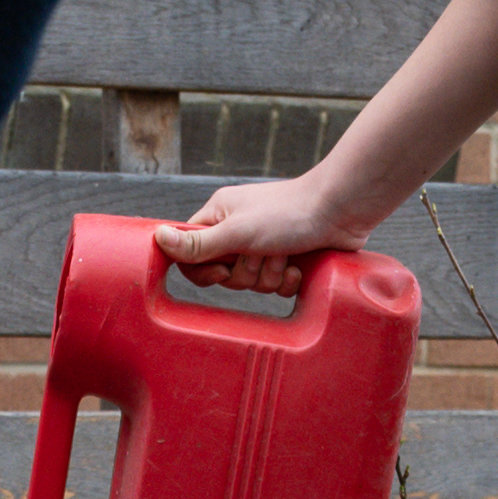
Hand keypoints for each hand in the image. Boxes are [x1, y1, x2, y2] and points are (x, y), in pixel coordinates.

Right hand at [157, 177, 368, 294]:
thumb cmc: (288, 213)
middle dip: (247, 271)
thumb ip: (198, 243)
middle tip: (263, 252)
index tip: (222, 271)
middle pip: (225, 275)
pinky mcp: (287, 260)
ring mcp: (264, 246)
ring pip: (252, 284)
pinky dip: (288, 280)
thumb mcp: (237, 232)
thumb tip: (157, 238)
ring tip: (285, 253)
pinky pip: (276, 287)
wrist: (340, 211)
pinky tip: (299, 266)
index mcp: (219, 217)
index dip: (205, 270)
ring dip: (270, 274)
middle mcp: (238, 231)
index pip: (192, 254)